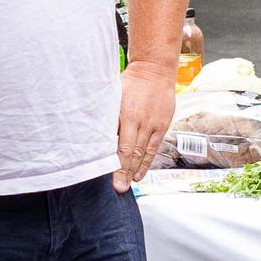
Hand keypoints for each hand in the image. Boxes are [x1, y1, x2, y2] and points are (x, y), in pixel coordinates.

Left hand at [114, 61, 174, 190]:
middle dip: (126, 173)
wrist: (154, 70)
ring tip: (130, 184)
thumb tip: (97, 137)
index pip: (123, 147)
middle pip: (134, 153)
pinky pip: (154, 147)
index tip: (114, 180)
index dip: (118, 166)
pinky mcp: (163, 125)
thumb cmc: (130, 82)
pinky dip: (147, 161)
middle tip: (120, 190)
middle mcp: (143, 122)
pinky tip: (141, 172)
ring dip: (137, 170)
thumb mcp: (114, 96)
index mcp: (128, 115)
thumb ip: (109, 116)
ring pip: (145, 153)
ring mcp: (155, 125)